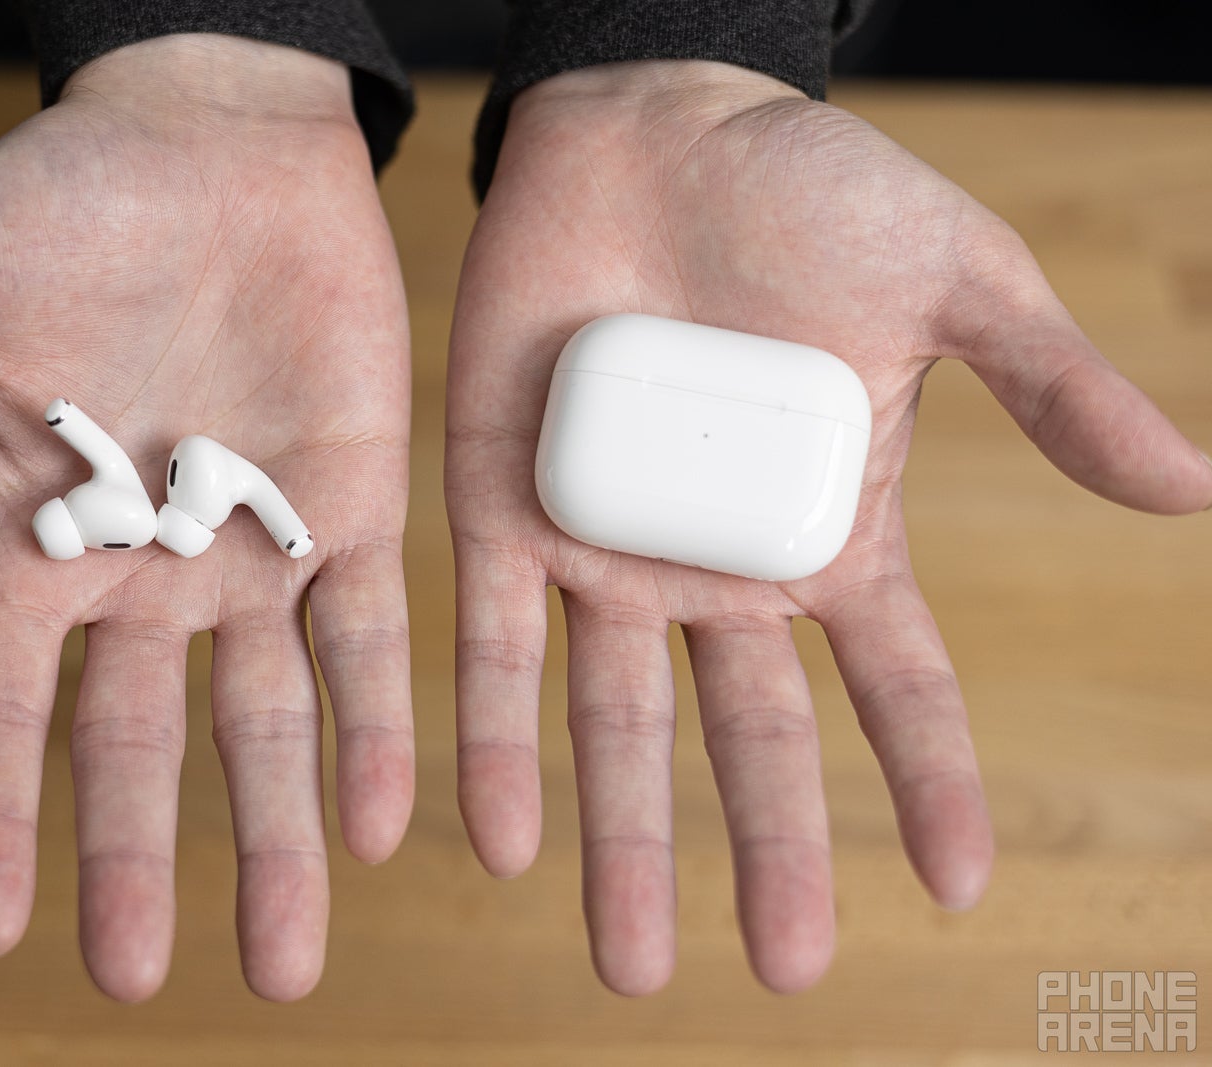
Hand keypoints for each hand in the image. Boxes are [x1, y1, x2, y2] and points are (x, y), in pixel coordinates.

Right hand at [0, 35, 414, 1001]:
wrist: (213, 137)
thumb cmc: (56, 199)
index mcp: (35, 541)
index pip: (1, 710)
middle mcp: (144, 571)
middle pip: (137, 749)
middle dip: (139, 862)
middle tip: (144, 983)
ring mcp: (251, 546)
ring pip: (267, 722)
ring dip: (279, 837)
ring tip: (286, 961)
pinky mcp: (349, 505)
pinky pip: (369, 636)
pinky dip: (378, 725)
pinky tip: (388, 820)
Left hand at [446, 60, 1211, 995]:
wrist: (651, 128)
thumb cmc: (808, 191)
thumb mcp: (952, 282)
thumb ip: (1050, 388)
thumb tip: (1193, 492)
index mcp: (830, 528)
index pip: (895, 684)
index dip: (932, 780)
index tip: (960, 886)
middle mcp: (718, 564)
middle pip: (749, 739)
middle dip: (766, 852)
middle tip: (782, 972)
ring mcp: (607, 546)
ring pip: (615, 721)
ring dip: (618, 839)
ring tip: (628, 957)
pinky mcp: (502, 509)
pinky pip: (489, 644)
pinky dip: (494, 737)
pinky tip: (495, 838)